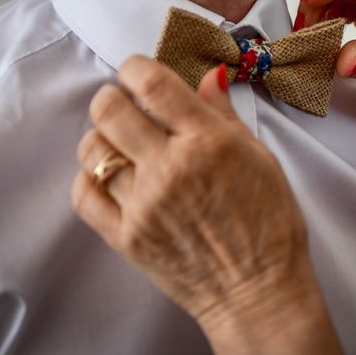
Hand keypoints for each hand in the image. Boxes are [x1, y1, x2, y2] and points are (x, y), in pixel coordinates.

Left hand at [71, 56, 341, 353]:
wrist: (258, 290)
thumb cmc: (270, 224)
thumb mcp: (261, 159)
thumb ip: (225, 116)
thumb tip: (206, 77)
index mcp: (208, 142)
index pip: (152, 83)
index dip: (136, 67)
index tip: (137, 71)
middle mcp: (171, 168)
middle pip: (109, 110)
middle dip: (112, 97)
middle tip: (127, 105)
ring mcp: (144, 204)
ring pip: (93, 149)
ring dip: (104, 138)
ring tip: (123, 146)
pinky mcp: (127, 236)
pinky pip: (85, 194)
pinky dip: (92, 178)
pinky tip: (112, 177)